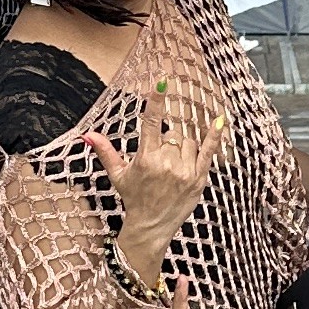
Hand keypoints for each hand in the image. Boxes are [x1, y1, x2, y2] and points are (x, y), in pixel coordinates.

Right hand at [91, 77, 227, 268]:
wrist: (151, 227)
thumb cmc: (134, 198)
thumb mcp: (118, 175)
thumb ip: (106, 152)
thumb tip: (88, 134)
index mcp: (146, 159)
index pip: (151, 122)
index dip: (156, 100)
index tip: (162, 81)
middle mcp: (167, 163)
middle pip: (174, 133)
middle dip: (167, 140)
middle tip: (160, 159)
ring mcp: (185, 171)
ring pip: (189, 141)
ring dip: (182, 147)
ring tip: (172, 166)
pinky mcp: (199, 178)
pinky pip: (209, 151)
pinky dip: (215, 135)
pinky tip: (220, 119)